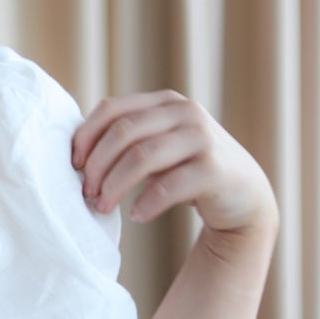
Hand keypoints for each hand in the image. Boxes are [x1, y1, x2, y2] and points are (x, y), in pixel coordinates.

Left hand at [70, 90, 278, 238]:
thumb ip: (128, 141)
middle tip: (86, 192)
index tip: (74, 165)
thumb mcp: (159, 147)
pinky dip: (146, 203)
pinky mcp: (215, 169)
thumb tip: (77, 157)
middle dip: (98, 164)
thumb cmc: (188, 170)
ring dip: (115, 185)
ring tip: (103, 207)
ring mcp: (202, 138)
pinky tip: (137, 216)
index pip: (112, 109)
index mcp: (165, 102)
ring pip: (142, 156)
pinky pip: (169, 185)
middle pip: (123, 132)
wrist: (245, 196)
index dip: (86, 136)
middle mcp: (186, 112)